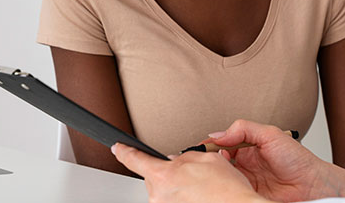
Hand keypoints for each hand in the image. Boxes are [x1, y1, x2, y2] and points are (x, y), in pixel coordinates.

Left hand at [112, 143, 265, 202]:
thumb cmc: (226, 190)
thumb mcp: (206, 157)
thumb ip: (185, 156)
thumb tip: (177, 160)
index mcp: (164, 175)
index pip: (136, 160)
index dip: (124, 152)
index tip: (118, 148)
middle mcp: (160, 195)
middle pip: (155, 177)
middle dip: (169, 172)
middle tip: (191, 173)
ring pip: (164, 191)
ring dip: (177, 186)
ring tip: (200, 187)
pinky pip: (173, 201)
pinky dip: (183, 197)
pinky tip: (199, 196)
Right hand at [208, 120, 344, 201]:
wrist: (314, 186)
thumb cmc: (298, 159)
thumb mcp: (270, 134)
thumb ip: (244, 129)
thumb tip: (218, 133)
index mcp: (246, 148)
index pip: (220, 146)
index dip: (207, 147)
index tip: (196, 150)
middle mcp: (243, 166)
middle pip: (216, 164)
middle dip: (205, 164)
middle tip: (196, 164)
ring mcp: (244, 183)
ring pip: (220, 180)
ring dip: (211, 178)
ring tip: (203, 176)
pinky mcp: (247, 198)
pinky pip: (230, 194)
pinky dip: (221, 192)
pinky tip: (216, 189)